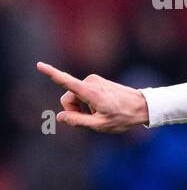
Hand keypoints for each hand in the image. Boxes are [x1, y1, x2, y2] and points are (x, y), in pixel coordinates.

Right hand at [35, 61, 150, 132]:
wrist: (143, 106)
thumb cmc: (124, 117)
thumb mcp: (100, 124)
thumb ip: (78, 121)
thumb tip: (59, 116)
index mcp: (91, 92)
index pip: (66, 82)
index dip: (52, 74)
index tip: (39, 64)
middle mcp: (91, 82)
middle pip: (68, 98)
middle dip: (74, 110)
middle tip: (92, 119)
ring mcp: (94, 80)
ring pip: (75, 96)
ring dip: (82, 107)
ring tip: (101, 112)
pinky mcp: (97, 81)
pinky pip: (83, 93)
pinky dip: (88, 102)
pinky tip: (102, 108)